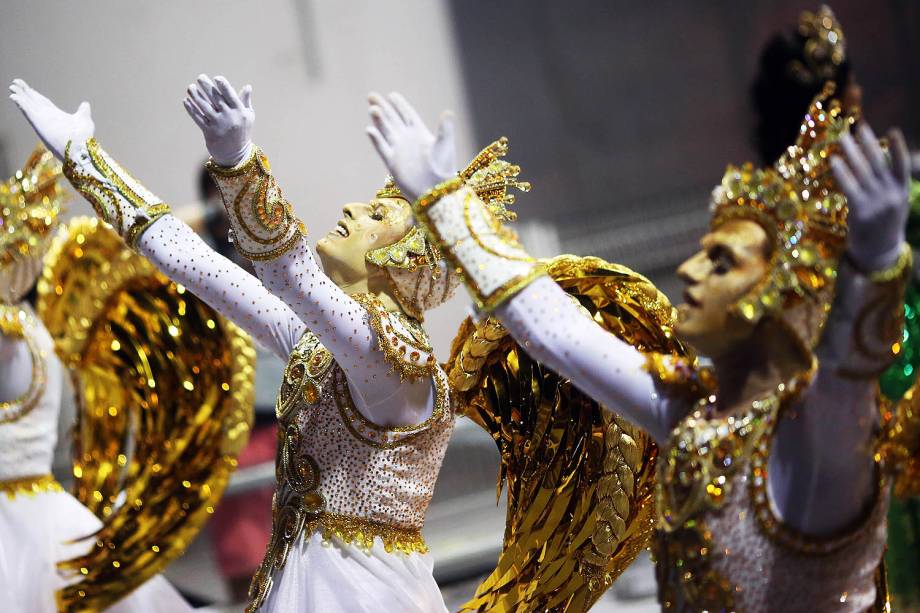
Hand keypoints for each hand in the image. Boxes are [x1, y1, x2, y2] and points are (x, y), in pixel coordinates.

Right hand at [8, 79, 94, 160]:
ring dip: (20, 96)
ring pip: (28, 105)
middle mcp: (47, 117)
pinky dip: (20, 103)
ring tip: (12, 86)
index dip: (34, 95)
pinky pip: (27, 111)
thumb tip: (85, 104)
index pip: (42, 102)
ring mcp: (42, 120)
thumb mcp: (84, 119)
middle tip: (15, 83)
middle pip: (33, 102)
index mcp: (56, 115)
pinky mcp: (38, 123)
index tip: (27, 88)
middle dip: (24, 93)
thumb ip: (83, 111)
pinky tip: (13, 96)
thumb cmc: (83, 138)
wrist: (80, 149)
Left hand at [183, 74, 253, 166]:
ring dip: (196, 96)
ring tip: (190, 87)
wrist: (236, 154)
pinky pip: (198, 118)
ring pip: (204, 107)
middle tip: (200, 77)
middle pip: (216, 98)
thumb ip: (245, 102)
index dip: (223, 85)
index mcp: (240, 112)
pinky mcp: (209, 132)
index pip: (230, 95)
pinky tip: (186, 100)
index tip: (216, 78)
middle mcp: (230, 117)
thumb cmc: (242, 132)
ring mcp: (219, 124)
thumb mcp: (248, 117)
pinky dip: (191, 109)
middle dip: (207, 86)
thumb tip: (248, 87)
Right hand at [367, 92, 455, 200]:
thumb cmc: (444, 169)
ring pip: (385, 131)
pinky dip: (376, 139)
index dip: (399, 105)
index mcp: (420, 134)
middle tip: (371, 95)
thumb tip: (448, 112)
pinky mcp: (392, 163)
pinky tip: (370, 129)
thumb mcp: (445, 145)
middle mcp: (407, 140)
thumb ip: (445, 128)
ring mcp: (399, 151)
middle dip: (383, 108)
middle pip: (392, 120)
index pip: (407, 115)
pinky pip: (382, 148)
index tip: (391, 95)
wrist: (435, 191)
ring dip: (379, 120)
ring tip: (372, 108)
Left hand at [831, 122, 909, 271]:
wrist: (877, 253)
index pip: (902, 165)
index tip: (892, 131)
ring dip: (851, 151)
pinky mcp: (860, 212)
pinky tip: (834, 159)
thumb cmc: (883, 225)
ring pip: (861, 171)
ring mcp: (876, 203)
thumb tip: (878, 160)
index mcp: (902, 192)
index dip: (898, 148)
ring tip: (841, 137)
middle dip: (868, 143)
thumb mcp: (894, 204)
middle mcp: (891, 195)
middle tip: (858, 126)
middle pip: (878, 162)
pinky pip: (849, 186)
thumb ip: (889, 185)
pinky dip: (841, 171)